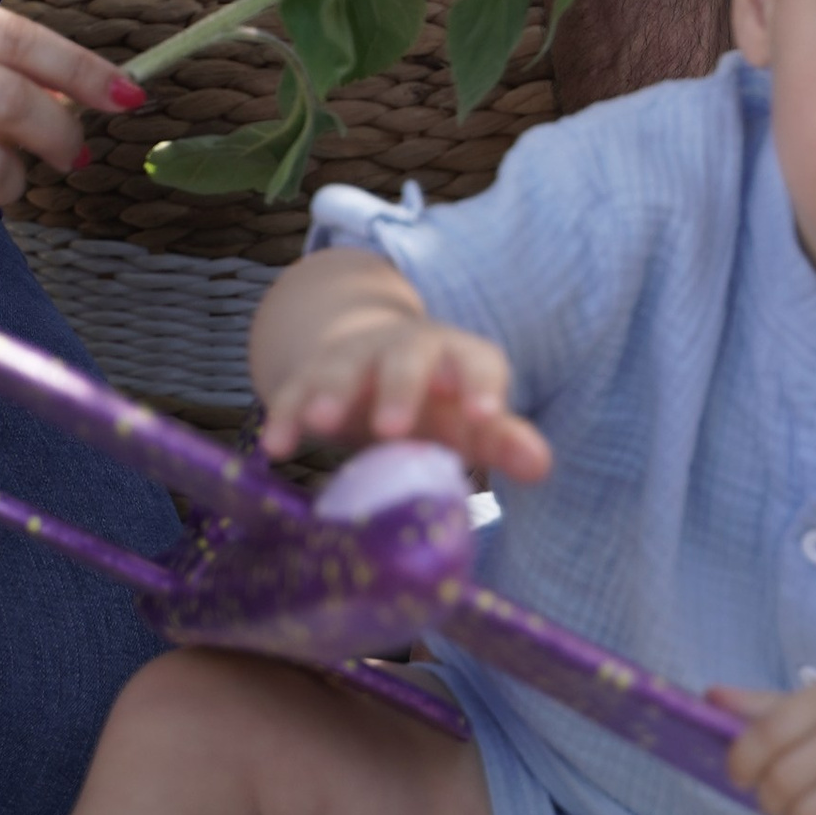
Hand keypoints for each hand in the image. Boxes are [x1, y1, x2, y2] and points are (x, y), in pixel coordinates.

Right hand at [254, 293, 551, 480]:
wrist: (369, 365)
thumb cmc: (435, 402)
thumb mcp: (468, 422)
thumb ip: (503, 441)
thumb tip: (541, 466)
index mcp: (457, 357)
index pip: (477, 360)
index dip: (481, 385)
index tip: (484, 415)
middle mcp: (406, 348)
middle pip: (407, 355)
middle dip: (399, 387)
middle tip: (391, 428)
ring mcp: (354, 357)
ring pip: (342, 365)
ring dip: (332, 391)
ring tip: (323, 422)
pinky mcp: (310, 376)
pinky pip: (294, 391)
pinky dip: (285, 416)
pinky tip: (274, 448)